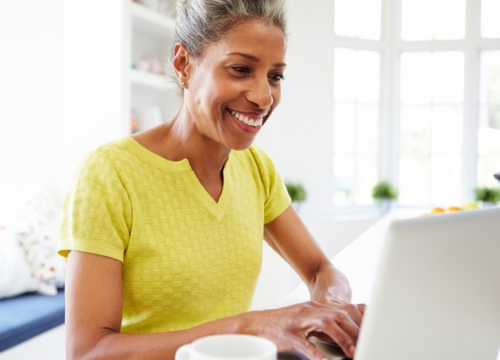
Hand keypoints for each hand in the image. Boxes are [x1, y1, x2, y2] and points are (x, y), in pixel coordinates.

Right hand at [242, 301, 359, 359]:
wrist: (254, 325)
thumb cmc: (277, 328)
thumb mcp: (302, 328)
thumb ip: (319, 333)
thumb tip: (337, 346)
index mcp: (313, 309)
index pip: (341, 314)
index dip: (357, 325)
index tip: (369, 336)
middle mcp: (309, 310)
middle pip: (339, 316)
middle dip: (356, 331)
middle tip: (368, 344)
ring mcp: (301, 319)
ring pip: (330, 323)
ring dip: (344, 338)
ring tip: (354, 352)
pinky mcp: (291, 332)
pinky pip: (309, 342)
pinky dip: (321, 352)